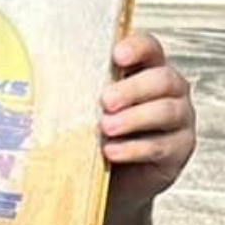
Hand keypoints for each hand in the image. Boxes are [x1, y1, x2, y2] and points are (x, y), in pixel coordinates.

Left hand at [100, 31, 195, 208]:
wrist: (111, 177)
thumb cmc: (97, 131)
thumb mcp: (88, 105)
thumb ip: (83, 88)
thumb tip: (45, 76)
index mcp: (146, 69)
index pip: (150, 48)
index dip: (137, 48)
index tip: (117, 56)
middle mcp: (169, 90)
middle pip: (163, 79)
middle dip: (133, 89)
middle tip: (105, 101)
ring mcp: (179, 119)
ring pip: (167, 111)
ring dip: (134, 118)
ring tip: (106, 127)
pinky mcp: (179, 149)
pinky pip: (162, 145)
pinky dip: (134, 148)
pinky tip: (112, 151)